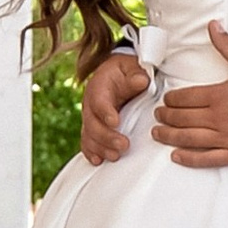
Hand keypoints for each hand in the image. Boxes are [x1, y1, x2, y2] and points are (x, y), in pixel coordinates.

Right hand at [78, 49, 151, 163]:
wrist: (115, 73)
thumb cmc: (125, 71)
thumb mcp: (131, 66)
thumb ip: (135, 74)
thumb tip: (141, 81)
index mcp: (99, 86)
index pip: (99, 101)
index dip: (105, 112)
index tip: (115, 122)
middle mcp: (90, 104)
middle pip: (92, 123)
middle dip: (106, 136)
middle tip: (124, 145)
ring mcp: (90, 117)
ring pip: (89, 136)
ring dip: (100, 148)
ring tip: (115, 156)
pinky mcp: (92, 128)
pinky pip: (87, 142)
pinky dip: (91, 152)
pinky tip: (98, 161)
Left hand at [151, 23, 227, 168]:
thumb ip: (227, 45)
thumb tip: (213, 27)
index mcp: (220, 95)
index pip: (186, 98)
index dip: (171, 100)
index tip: (165, 101)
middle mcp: (219, 118)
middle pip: (183, 118)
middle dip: (166, 117)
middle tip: (157, 116)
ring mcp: (227, 138)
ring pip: (190, 139)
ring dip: (170, 136)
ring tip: (158, 134)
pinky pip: (207, 159)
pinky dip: (189, 159)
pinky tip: (176, 156)